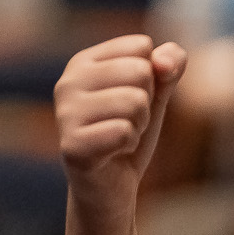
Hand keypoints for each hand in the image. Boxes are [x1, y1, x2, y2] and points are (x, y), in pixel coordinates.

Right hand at [57, 36, 186, 212]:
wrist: (111, 187)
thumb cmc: (129, 133)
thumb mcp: (156, 95)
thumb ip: (168, 67)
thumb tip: (163, 61)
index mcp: (83, 62)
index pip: (141, 47)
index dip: (151, 78)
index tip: (130, 100)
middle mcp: (67, 82)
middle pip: (141, 71)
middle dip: (146, 103)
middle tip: (127, 123)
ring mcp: (65, 113)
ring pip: (135, 101)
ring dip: (139, 125)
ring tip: (120, 138)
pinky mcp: (71, 145)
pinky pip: (123, 131)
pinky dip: (129, 145)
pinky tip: (113, 153)